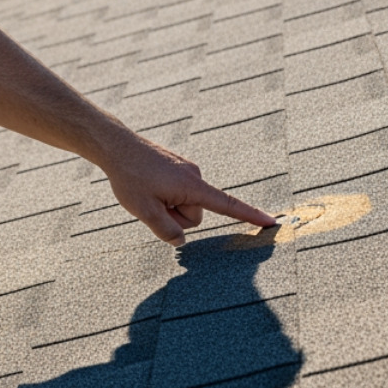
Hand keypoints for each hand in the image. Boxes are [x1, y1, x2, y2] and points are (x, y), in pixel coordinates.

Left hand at [102, 135, 275, 245]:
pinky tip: (147, 185)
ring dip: (167, 205)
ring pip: (184, 204)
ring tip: (146, 190)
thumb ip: (166, 230)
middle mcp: (194, 175)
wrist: (116, 146)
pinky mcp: (178, 168)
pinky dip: (164, 195)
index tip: (271, 222)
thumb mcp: (144, 210)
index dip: (250, 216)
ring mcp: (186, 170)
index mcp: (192, 186)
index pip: (227, 205)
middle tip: (149, 201)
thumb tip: (180, 241)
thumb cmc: (129, 176)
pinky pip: (177, 193)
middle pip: (194, 215)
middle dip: (174, 216)